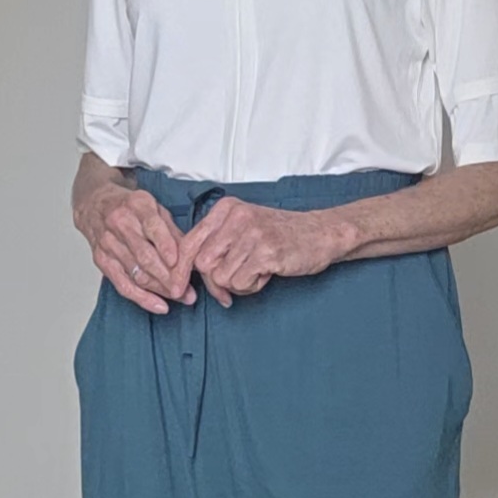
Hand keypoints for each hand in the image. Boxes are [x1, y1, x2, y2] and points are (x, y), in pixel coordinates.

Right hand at [76, 185, 196, 315]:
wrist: (95, 204)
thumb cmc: (131, 207)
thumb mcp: (156, 208)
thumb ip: (173, 231)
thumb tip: (193, 255)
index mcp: (138, 205)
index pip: (153, 227)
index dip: (166, 246)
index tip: (177, 262)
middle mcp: (120, 224)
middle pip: (145, 255)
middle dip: (168, 276)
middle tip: (186, 290)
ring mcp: (109, 243)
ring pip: (137, 273)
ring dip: (161, 289)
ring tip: (181, 297)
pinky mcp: (102, 260)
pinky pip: (122, 284)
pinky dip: (142, 298)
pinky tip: (159, 305)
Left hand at [182, 199, 342, 307]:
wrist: (320, 234)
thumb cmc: (280, 235)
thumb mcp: (243, 228)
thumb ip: (216, 244)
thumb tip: (187, 274)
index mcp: (226, 209)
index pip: (188, 242)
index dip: (179, 270)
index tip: (176, 288)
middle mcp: (236, 217)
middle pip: (202, 264)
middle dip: (214, 283)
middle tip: (233, 285)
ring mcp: (252, 233)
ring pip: (220, 277)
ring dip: (237, 285)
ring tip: (257, 272)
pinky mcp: (267, 252)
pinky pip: (240, 283)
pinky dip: (251, 287)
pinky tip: (266, 275)